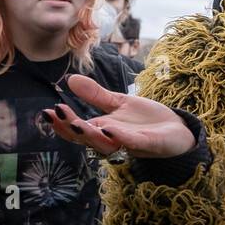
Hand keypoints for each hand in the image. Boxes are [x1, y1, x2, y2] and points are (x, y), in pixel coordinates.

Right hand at [42, 73, 195, 159]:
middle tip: (57, 115)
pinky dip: (121, 137)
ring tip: (79, 124)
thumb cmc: (147, 120)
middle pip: (87, 138)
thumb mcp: (119, 103)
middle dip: (71, 128)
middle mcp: (113, 139)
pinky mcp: (149, 144)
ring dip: (92, 135)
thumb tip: (70, 79)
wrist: (178, 130)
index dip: (62, 123)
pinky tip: (110, 127)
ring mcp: (130, 144)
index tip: (46, 112)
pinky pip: (133, 143)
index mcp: (104, 129)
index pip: (77, 130)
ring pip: (106, 144)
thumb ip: (96, 95)